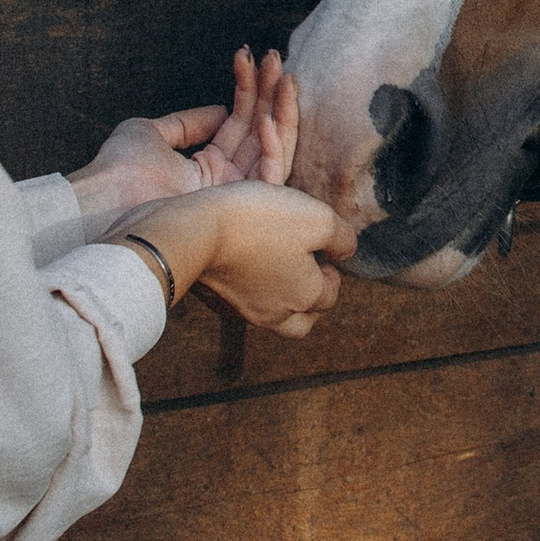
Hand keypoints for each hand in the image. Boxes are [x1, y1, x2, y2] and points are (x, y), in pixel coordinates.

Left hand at [68, 49, 299, 228]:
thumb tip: (221, 110)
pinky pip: (270, 175)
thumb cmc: (120, 169)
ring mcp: (235, 195)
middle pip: (260, 131)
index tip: (249, 57)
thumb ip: (188, 122)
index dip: (247, 89)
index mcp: (206, 168)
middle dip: (270, 92)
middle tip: (274, 57)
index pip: (238, 122)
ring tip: (282, 78)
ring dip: (281, 111)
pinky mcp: (239, 207)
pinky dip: (272, 146)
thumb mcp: (151, 133)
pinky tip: (265, 118)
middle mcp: (226, 181)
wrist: (106, 198)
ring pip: (274, 148)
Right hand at [114, 182, 354, 340]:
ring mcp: (242, 311)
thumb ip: (340, 236)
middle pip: (301, 322)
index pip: (331, 295)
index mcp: (305, 296)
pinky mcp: (215, 301)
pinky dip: (247, 290)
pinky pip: (239, 304)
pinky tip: (244, 266)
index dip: (332, 273)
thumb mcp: (315, 218)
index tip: (324, 252)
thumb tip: (346, 250)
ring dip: (278, 298)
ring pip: (270, 317)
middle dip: (309, 302)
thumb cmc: (259, 222)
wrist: (193, 233)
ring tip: (275, 269)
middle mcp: (276, 313)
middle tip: (306, 274)